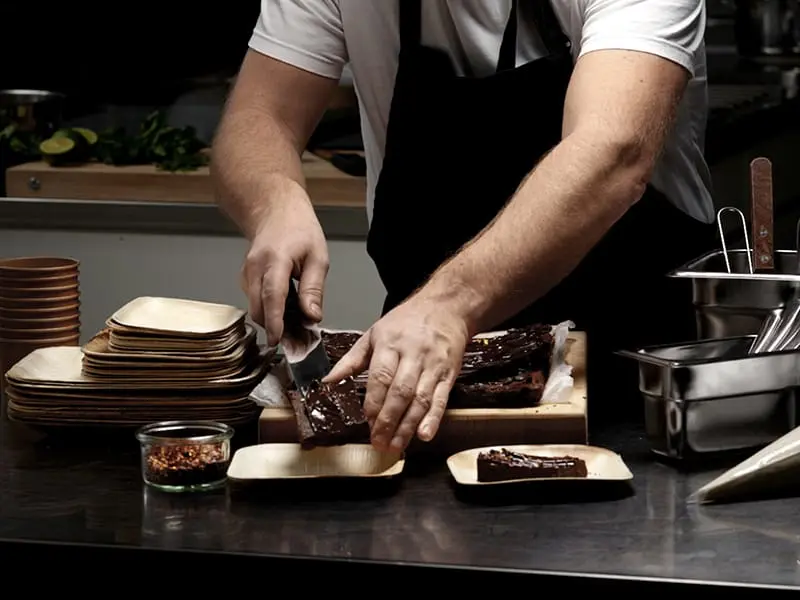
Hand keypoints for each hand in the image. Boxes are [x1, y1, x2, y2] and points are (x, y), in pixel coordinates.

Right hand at [241, 192, 327, 346]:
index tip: (279, 339)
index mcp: (275, 259)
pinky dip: (268, 311)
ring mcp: (246, 273)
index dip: (275, 321)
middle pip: (259, 307)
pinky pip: (255, 301)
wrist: (276, 211)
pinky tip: (286, 311)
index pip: (272, 295)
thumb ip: (314, 289)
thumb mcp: (318, 257)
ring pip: (255, 307)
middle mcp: (255, 267)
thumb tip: (312, 316)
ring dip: (272, 321)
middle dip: (275, 328)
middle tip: (298, 341)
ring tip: (296, 326)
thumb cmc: (299, 230)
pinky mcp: (245, 278)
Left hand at [324, 294, 468, 450]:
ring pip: (420, 399)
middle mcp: (413, 355)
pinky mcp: (449, 373)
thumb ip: (352, 360)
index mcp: (390, 344)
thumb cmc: (408, 320)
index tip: (367, 423)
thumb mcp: (375, 333)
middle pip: (400, 392)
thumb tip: (329, 381)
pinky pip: (441, 399)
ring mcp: (433, 365)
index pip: (381, 377)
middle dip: (388, 421)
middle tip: (379, 443)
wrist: (447, 307)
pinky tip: (424, 435)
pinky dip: (434, 419)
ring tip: (396, 446)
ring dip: (407, 426)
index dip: (374, 403)